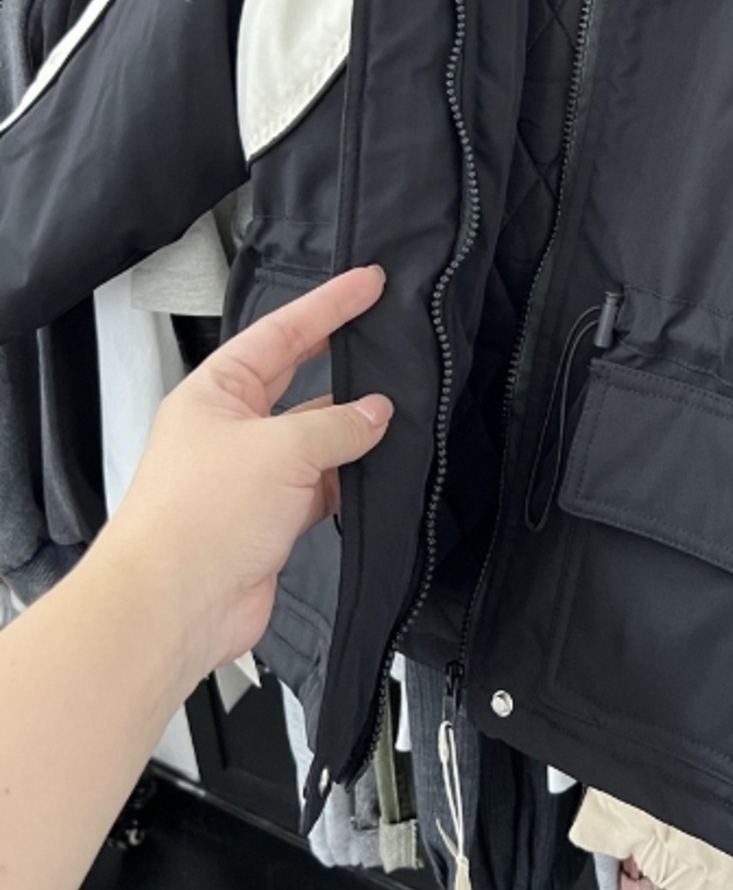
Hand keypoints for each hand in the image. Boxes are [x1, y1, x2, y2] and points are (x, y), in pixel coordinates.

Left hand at [102, 265, 391, 688]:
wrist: (173, 607)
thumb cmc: (203, 516)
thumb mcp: (281, 450)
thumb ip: (337, 426)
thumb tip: (377, 413)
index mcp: (215, 392)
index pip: (280, 332)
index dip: (327, 305)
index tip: (367, 282)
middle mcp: (231, 428)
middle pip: (296, 379)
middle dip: (340, 359)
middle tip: (387, 330)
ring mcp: (250, 476)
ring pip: (313, 437)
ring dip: (351, 429)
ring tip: (402, 409)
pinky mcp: (270, 519)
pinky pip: (320, 485)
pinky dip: (349, 478)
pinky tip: (382, 470)